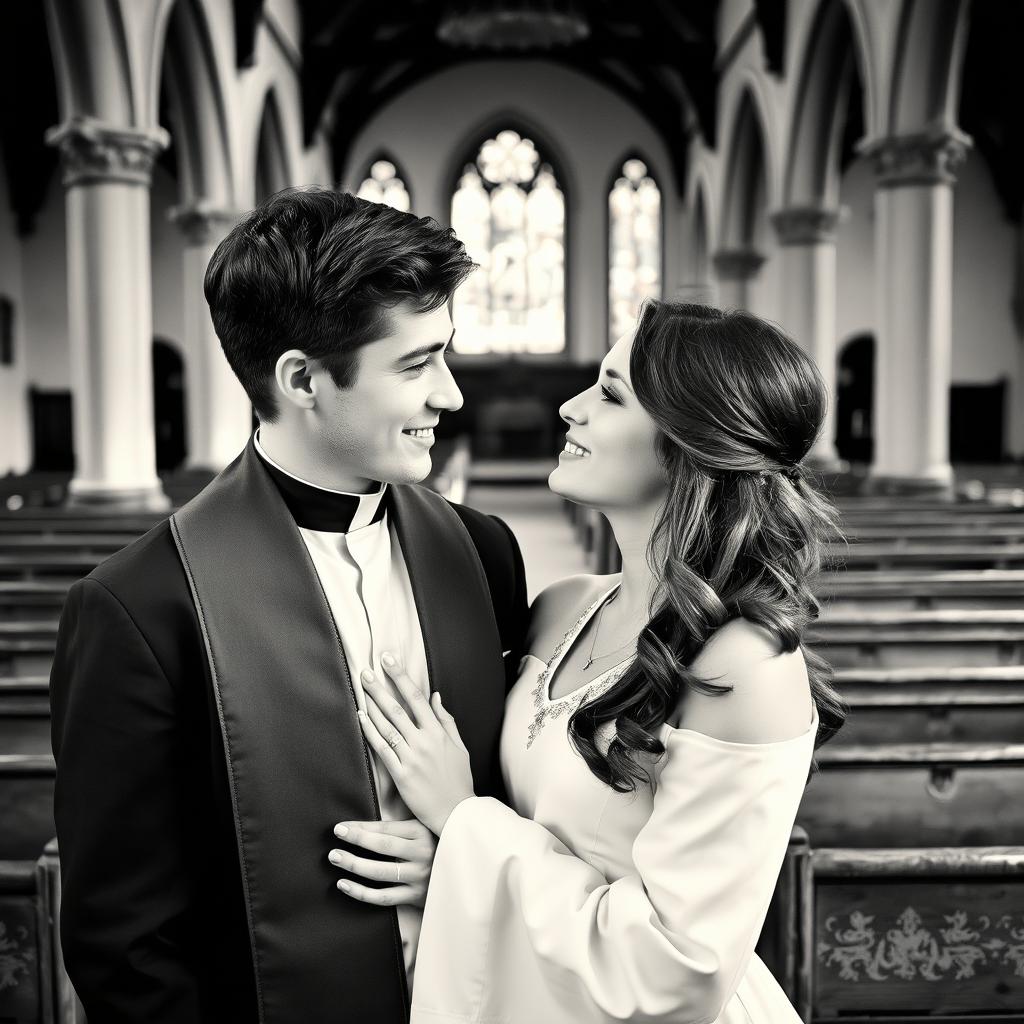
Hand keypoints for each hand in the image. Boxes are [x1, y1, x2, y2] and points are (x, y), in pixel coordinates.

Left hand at [329, 818, 436, 907]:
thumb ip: (400, 827)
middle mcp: (422, 854)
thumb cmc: (435, 846)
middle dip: (356, 841)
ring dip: (354, 865)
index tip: (341, 827)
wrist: (462, 874)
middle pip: (383, 847)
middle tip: (335, 838)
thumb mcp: (423, 830)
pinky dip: (361, 892)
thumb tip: (364, 824)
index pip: (385, 829)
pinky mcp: (416, 896)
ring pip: (380, 873)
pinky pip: (384, 897)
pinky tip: (343, 884)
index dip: (361, 828)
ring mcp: (419, 877)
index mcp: (423, 832)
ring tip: (335, 858)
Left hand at [358, 652, 474, 835]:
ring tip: (362, 688)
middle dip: (381, 688)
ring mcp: (412, 758)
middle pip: (399, 709)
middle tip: (367, 671)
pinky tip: (361, 717)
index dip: (402, 678)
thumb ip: (446, 720)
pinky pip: (382, 749)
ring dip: (373, 705)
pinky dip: (370, 732)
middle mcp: (425, 742)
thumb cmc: (459, 780)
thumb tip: (435, 696)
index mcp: (439, 733)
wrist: (456, 813)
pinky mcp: (401, 775)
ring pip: (388, 726)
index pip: (418, 698)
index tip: (389, 660)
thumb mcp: (459, 747)